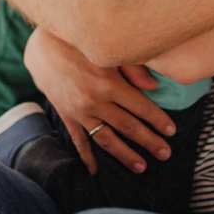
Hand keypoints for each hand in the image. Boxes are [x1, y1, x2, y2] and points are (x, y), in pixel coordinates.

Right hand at [24, 29, 174, 174]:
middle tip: (165, 154)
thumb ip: (133, 68)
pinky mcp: (66, 114)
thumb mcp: (108, 50)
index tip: (172, 131)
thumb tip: (154, 88)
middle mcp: (94, 101)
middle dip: (149, 141)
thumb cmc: (80, 43)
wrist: (41, 46)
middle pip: (127, 126)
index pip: (140, 107)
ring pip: (106, 139)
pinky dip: (87, 156)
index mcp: (108, 83)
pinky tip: (95, 170)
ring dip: (124, 155)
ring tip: (141, 166)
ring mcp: (79, 111)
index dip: (158, 120)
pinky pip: (78, 139)